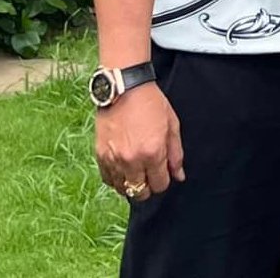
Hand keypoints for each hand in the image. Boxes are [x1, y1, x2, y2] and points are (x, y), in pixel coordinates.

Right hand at [95, 83, 184, 201]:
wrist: (124, 87)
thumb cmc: (151, 103)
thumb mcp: (172, 125)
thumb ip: (176, 154)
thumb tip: (179, 176)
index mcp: (153, 153)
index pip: (159, 185)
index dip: (163, 181)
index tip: (162, 172)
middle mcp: (132, 160)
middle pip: (140, 192)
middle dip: (148, 186)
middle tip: (149, 173)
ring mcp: (114, 158)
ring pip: (122, 189)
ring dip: (131, 184)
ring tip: (135, 171)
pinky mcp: (100, 154)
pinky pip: (107, 179)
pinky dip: (115, 178)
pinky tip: (122, 168)